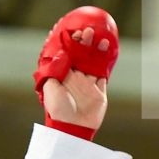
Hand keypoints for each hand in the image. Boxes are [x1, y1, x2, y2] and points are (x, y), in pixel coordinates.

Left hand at [34, 7, 118, 137]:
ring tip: (102, 39)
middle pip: (81, 55)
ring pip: (94, 62)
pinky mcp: (99, 92)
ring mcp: (88, 84)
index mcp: (62, 76)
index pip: (67, 54)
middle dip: (85, 42)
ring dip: (97, 50)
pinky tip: (108, 52)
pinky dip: (107, 63)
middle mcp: (75, 78)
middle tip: (89, 31)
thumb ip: (54, 68)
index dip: (70, 43)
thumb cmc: (58, 108)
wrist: (73, 127)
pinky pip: (104, 74)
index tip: (74, 32)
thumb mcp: (49, 86)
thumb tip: (62, 52)